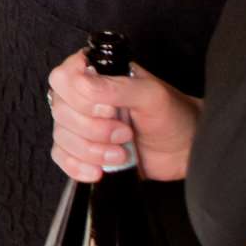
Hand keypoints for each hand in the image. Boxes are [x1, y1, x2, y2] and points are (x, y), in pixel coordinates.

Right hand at [48, 48, 199, 182]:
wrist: (185, 150)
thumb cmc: (173, 116)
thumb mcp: (150, 95)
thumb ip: (117, 87)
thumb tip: (83, 85)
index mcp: (96, 74)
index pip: (63, 78)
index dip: (80, 97)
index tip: (109, 109)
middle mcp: (83, 97)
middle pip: (60, 111)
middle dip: (93, 129)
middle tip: (124, 132)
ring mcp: (80, 125)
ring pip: (61, 136)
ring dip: (92, 151)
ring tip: (122, 154)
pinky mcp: (82, 150)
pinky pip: (61, 157)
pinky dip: (78, 166)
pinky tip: (99, 170)